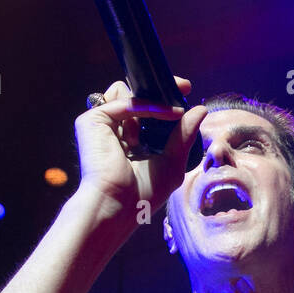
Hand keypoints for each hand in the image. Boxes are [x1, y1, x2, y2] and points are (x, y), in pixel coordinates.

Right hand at [74, 75, 207, 224]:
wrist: (119, 205)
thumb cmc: (143, 194)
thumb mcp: (172, 162)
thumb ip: (184, 136)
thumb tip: (201, 109)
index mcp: (130, 140)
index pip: (145, 108)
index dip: (163, 95)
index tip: (185, 88)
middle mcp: (114, 130)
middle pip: (135, 94)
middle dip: (159, 89)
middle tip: (185, 87)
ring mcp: (102, 125)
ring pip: (124, 91)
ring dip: (149, 102)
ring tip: (167, 120)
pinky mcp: (92, 121)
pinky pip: (123, 100)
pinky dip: (146, 106)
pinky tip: (167, 114)